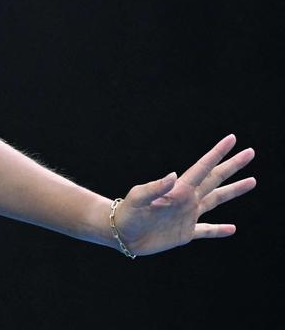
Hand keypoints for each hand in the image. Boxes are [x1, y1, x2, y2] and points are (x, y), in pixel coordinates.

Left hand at [112, 134, 255, 256]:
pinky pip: (207, 231)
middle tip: (250, 152)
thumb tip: (174, 174)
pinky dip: (219, 230)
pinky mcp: (185, 233)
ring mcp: (188, 216)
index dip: (217, 153)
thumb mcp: (138, 198)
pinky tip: (233, 228)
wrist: (120, 234)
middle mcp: (187, 200)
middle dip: (233, 166)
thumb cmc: (127, 213)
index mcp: (178, 189)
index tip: (231, 139)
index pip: (203, 168)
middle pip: (216, 179)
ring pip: (216, 200)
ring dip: (234, 191)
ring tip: (252, 181)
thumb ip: (155, 187)